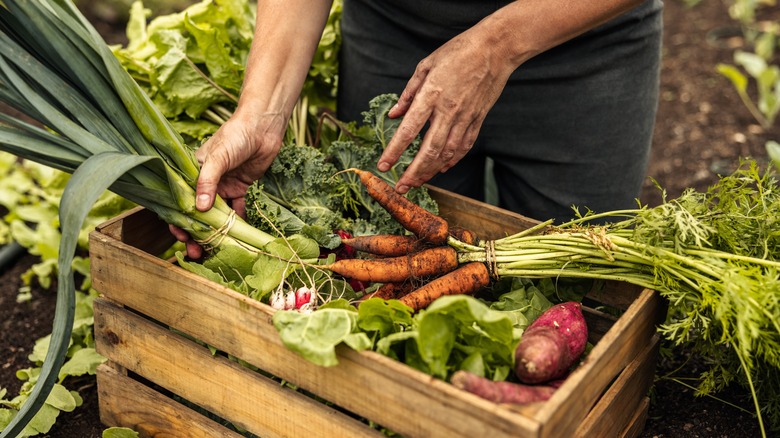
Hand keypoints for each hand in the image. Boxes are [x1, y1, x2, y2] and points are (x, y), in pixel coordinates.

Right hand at [172, 109, 287, 258]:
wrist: (263, 127)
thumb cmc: (235, 135)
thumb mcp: (218, 157)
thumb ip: (208, 181)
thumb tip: (199, 209)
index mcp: (192, 172)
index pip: (180, 201)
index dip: (179, 221)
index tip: (182, 237)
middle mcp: (206, 182)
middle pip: (198, 213)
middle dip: (197, 234)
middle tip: (197, 253)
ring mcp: (223, 186)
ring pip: (217, 215)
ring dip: (216, 233)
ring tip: (215, 251)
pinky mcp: (240, 189)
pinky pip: (237, 210)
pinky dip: (238, 223)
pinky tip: (239, 237)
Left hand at [377, 25, 516, 192]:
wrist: (495, 48)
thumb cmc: (458, 51)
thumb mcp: (426, 65)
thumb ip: (408, 93)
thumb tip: (394, 114)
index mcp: (431, 95)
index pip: (408, 130)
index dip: (394, 151)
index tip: (383, 166)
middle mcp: (448, 111)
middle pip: (429, 150)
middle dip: (413, 173)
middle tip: (401, 188)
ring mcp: (465, 117)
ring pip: (447, 153)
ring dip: (431, 171)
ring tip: (418, 182)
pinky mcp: (478, 119)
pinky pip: (463, 146)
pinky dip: (452, 160)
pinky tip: (441, 168)